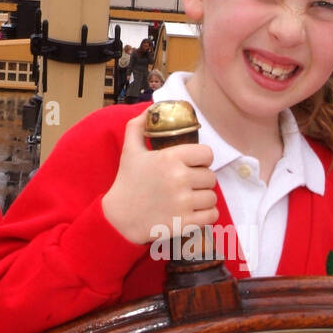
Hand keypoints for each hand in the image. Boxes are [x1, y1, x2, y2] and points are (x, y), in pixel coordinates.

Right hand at [101, 111, 217, 244]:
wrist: (120, 218)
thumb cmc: (128, 181)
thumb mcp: (130, 150)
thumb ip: (139, 126)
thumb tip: (151, 110)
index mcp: (170, 158)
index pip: (207, 154)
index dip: (202, 159)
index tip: (193, 164)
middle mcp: (179, 179)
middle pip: (211, 177)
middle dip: (201, 180)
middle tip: (188, 183)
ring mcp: (183, 203)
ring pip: (212, 197)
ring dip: (204, 198)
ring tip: (190, 198)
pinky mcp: (185, 222)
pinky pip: (212, 215)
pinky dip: (207, 214)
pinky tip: (195, 212)